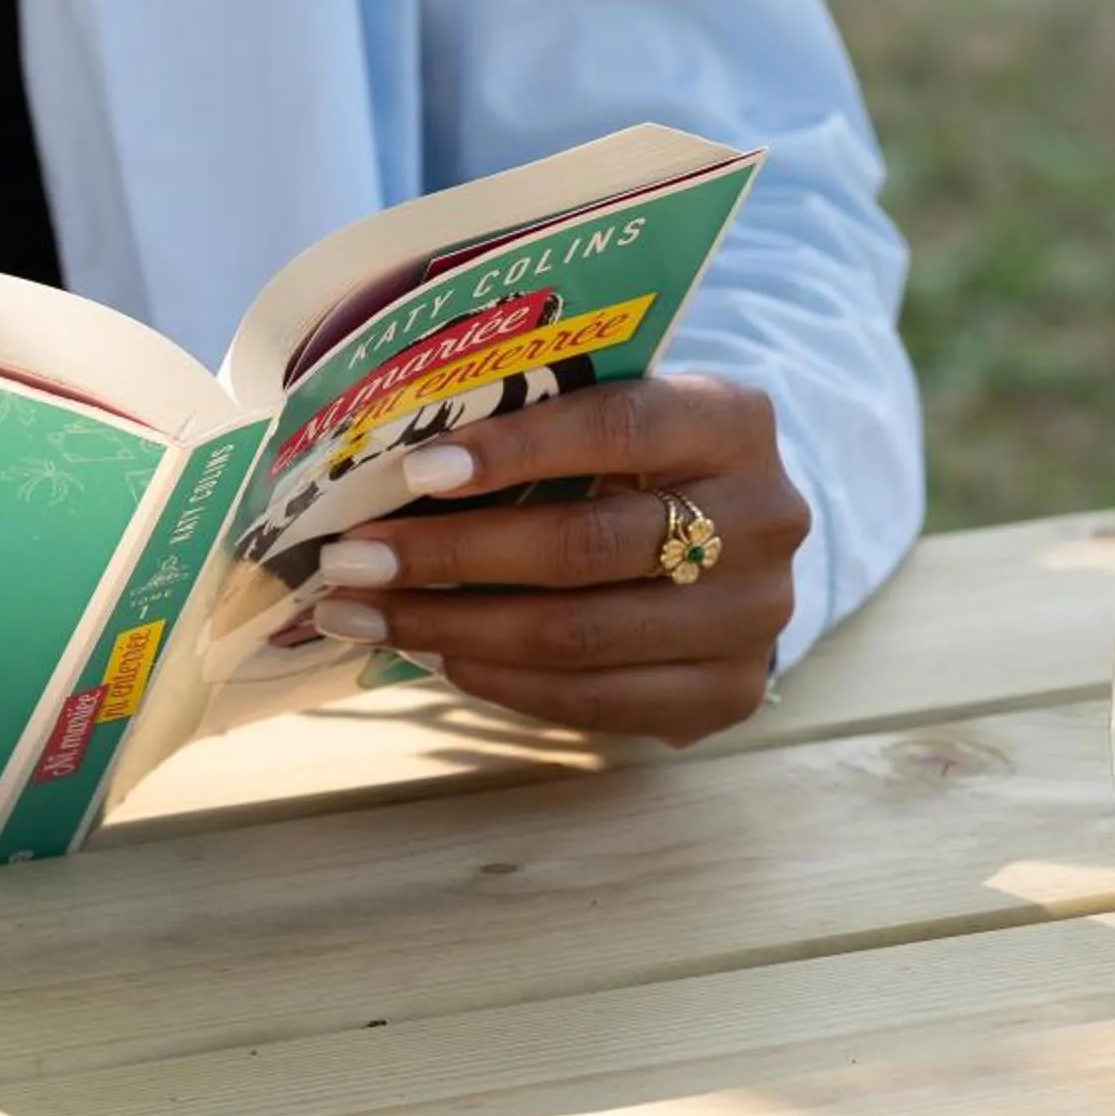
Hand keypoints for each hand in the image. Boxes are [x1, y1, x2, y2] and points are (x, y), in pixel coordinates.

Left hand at [306, 374, 808, 744]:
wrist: (736, 537)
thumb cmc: (640, 460)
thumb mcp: (609, 414)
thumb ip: (531, 421)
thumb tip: (376, 460)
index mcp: (733, 420)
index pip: (619, 427)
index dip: (515, 450)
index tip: (414, 471)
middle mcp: (765, 519)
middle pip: (588, 546)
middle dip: (451, 556)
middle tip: (350, 561)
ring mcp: (755, 617)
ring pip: (580, 637)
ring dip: (451, 629)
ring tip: (362, 616)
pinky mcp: (731, 692)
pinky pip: (593, 701)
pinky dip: (497, 682)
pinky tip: (431, 655)